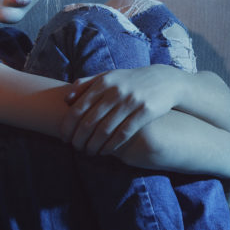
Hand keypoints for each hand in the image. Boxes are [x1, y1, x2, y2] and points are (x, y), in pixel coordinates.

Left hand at [60, 65, 183, 155]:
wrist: (165, 81)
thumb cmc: (130, 81)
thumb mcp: (109, 77)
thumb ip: (86, 84)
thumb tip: (66, 99)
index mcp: (103, 82)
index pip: (78, 108)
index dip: (69, 126)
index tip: (65, 138)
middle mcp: (116, 91)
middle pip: (90, 121)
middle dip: (79, 139)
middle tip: (76, 148)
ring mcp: (131, 101)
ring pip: (105, 130)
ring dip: (94, 145)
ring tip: (89, 152)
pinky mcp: (145, 111)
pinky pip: (124, 133)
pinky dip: (111, 145)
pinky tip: (105, 152)